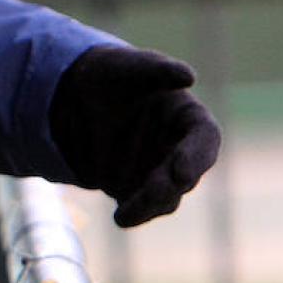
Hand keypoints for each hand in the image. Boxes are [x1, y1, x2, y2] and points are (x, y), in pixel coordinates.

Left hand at [50, 44, 220, 227]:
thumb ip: (157, 68)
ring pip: (166, 198)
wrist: (76, 97)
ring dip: (150, 205)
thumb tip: (189, 75)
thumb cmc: (110, 74)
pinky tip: (121, 217)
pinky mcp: (136, 189)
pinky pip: (140, 208)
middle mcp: (179, 148)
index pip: (206, 138)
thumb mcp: (126, 65)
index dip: (198, 156)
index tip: (182, 170)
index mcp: (187, 116)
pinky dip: (133, 214)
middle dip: (170, 186)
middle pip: (186, 175)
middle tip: (154, 192)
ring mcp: (159, 172)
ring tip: (127, 212)